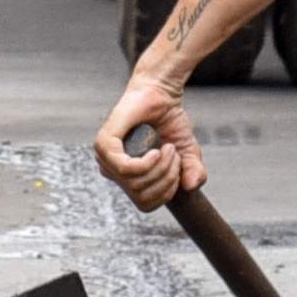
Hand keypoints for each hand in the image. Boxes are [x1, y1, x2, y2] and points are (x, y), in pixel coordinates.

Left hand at [92, 78, 199, 209]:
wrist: (161, 92)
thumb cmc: (168, 120)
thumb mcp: (187, 152)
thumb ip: (193, 171)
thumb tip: (190, 186)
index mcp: (126, 176)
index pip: (145, 204)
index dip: (166, 194)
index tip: (178, 171)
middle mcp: (113, 169)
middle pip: (142, 196)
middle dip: (167, 179)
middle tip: (174, 155)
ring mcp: (105, 157)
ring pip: (136, 184)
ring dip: (161, 168)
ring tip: (168, 149)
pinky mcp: (104, 144)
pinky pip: (125, 170)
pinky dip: (146, 164)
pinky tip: (155, 151)